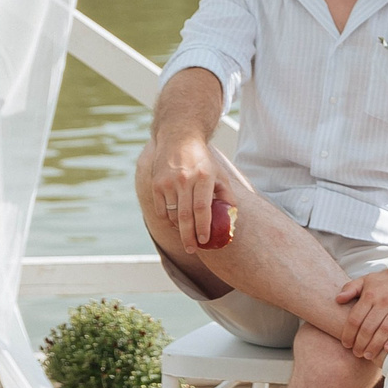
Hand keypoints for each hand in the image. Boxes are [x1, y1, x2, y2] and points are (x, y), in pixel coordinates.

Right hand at [142, 130, 226, 251]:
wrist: (178, 137)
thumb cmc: (202, 159)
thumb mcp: (219, 173)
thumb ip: (227, 194)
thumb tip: (231, 216)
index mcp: (203, 177)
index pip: (202, 208)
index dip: (203, 227)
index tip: (204, 240)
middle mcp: (184, 180)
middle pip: (185, 216)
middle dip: (188, 237)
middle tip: (192, 250)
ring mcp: (168, 182)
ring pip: (172, 215)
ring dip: (178, 229)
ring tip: (186, 235)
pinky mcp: (156, 184)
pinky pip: (161, 209)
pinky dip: (167, 219)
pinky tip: (175, 223)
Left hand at [337, 266, 387, 361]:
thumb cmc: (387, 280)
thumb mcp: (366, 280)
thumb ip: (350, 288)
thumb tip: (338, 299)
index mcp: (371, 294)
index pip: (355, 318)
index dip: (349, 334)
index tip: (346, 344)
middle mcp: (385, 301)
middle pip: (369, 327)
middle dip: (360, 344)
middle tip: (357, 353)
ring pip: (385, 330)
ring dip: (375, 345)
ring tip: (368, 355)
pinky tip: (387, 348)